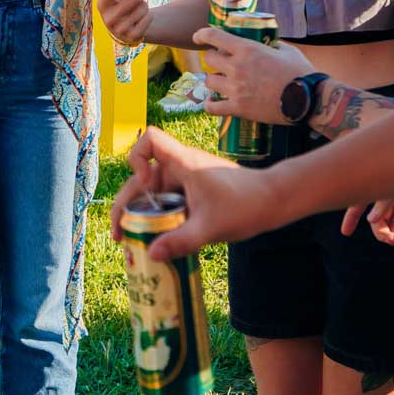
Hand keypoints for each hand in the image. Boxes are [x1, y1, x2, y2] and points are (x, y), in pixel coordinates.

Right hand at [98, 0, 153, 45]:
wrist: (123, 30)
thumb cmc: (119, 4)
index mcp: (102, 4)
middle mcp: (108, 18)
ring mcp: (119, 29)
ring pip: (143, 8)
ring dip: (146, 4)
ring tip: (141, 7)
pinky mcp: (132, 37)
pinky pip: (148, 19)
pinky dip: (149, 15)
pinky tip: (143, 17)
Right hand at [111, 128, 278, 260]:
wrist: (273, 201)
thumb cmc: (245, 206)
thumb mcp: (210, 228)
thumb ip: (181, 241)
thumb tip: (151, 254)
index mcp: (183, 162)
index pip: (149, 139)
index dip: (136, 158)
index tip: (145, 187)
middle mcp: (180, 167)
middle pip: (140, 176)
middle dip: (126, 204)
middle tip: (120, 235)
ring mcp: (186, 179)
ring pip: (152, 192)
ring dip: (140, 213)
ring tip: (134, 241)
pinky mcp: (192, 192)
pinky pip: (166, 200)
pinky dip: (157, 217)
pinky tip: (158, 240)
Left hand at [192, 26, 312, 124]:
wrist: (308, 99)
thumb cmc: (300, 73)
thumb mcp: (286, 50)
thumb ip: (271, 45)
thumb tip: (266, 43)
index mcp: (247, 49)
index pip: (214, 37)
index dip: (202, 34)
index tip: (198, 37)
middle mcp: (237, 68)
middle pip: (209, 59)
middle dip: (213, 59)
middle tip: (220, 62)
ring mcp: (235, 89)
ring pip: (209, 81)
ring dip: (213, 80)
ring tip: (220, 82)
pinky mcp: (238, 108)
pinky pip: (213, 108)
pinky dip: (210, 105)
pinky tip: (211, 103)